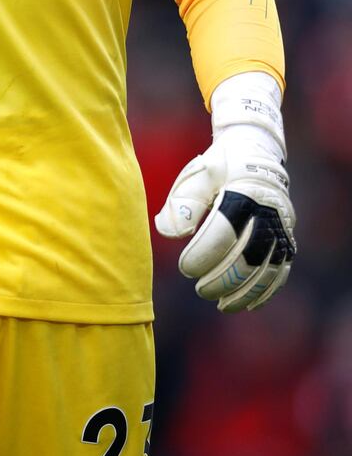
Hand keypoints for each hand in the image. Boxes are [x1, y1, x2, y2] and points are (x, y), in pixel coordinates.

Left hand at [155, 126, 295, 311]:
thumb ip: (182, 202)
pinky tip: (247, 304)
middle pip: (249, 253)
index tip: (184, 268)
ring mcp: (282, 226)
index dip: (203, 254)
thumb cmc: (219, 166)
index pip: (224, 230)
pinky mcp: (288, 238)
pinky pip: (281, 270)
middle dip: (223, 278)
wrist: (255, 151)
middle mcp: (268, 210)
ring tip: (221, 303)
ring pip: (268, 267)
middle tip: (200, 288)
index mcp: (243, 190)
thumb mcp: (198, 174)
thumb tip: (167, 231)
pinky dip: (266, 290)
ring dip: (245, 290)